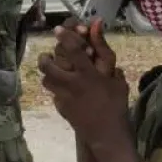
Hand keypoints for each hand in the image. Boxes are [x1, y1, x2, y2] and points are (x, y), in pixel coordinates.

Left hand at [39, 18, 129, 147]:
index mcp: (87, 75)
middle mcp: (72, 84)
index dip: (64, 37)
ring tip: (55, 71)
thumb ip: (105, 52)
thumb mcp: (116, 79)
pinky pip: (53, 94)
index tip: (57, 29)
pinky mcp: (61, 109)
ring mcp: (63, 97)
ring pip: (46, 80)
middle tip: (48, 55)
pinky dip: (56, 89)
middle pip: (48, 66)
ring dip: (48, 73)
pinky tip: (65, 89)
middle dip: (45, 58)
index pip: (73, 50)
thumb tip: (97, 27)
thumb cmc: (116, 104)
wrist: (106, 134)